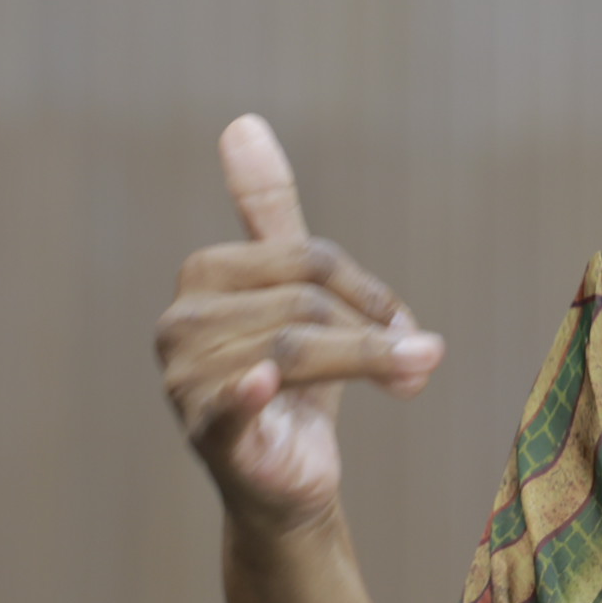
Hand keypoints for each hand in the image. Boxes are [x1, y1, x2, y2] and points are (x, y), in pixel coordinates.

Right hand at [153, 116, 443, 536]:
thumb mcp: (295, 289)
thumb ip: (270, 210)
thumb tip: (242, 123)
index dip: (368, 290)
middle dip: (375, 331)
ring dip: (372, 363)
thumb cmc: (296, 378)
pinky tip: (263, 383)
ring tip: (414, 382)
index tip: (402, 324)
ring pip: (299, 347)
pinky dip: (249, 393)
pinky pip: (232, 403)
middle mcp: (181, 323)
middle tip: (421, 360)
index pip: (307, 258)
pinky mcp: (208, 434)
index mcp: (203, 276)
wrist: (290, 479)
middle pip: (307, 302)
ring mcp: (186, 380)